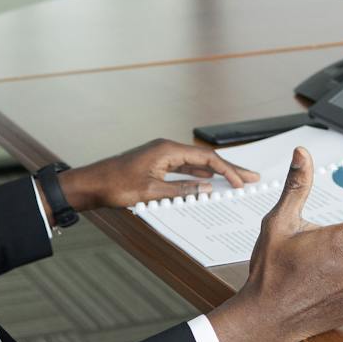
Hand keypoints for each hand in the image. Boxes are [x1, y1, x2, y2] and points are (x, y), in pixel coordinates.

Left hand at [58, 138, 258, 212]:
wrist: (90, 184)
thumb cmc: (115, 186)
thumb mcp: (151, 193)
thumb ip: (181, 191)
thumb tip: (207, 190)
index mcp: (167, 149)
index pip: (206, 159)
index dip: (227, 171)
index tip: (242, 182)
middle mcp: (166, 148)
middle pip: (204, 159)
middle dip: (229, 168)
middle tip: (251, 176)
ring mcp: (161, 156)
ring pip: (195, 164)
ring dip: (215, 174)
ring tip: (235, 181)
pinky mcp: (155, 165)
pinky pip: (183, 169)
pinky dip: (198, 177)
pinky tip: (207, 182)